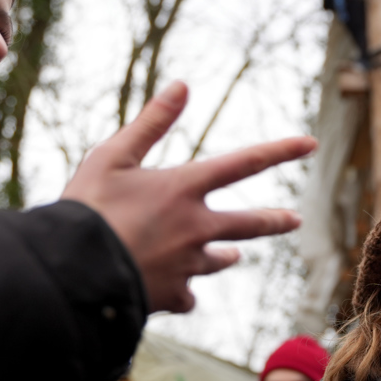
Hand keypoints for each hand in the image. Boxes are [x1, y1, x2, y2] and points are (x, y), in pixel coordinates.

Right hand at [61, 81, 316, 312]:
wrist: (70, 273)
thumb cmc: (85, 209)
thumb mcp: (111, 157)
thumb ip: (151, 123)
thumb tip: (182, 85)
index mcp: (183, 188)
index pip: (244, 163)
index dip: (280, 150)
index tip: (310, 143)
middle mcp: (195, 227)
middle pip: (249, 224)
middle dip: (274, 221)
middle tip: (293, 219)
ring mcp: (187, 264)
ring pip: (219, 260)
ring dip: (225, 255)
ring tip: (231, 255)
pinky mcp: (172, 295)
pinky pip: (187, 294)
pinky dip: (182, 290)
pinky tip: (176, 291)